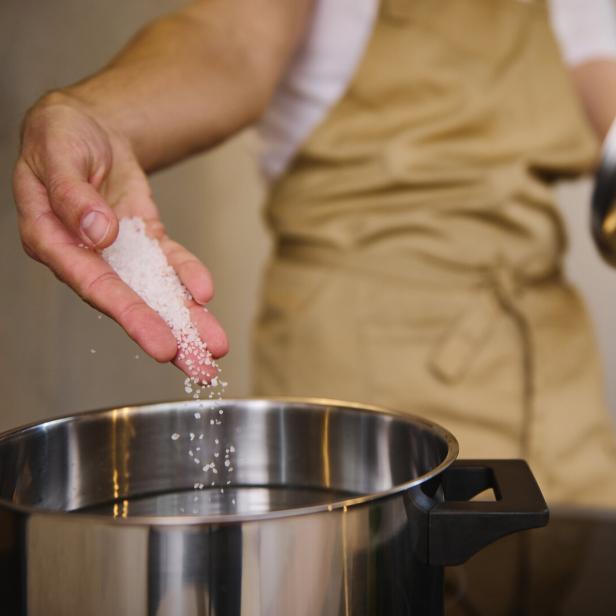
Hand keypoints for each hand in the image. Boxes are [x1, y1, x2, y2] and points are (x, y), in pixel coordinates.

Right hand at [13, 92, 227, 377]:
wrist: (87, 128)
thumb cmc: (61, 137)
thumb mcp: (58, 152)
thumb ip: (72, 194)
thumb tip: (97, 232)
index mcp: (52, 240)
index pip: (92, 283)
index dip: (128, 313)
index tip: (162, 342)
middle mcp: (85, 255)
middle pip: (127, 301)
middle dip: (166, 333)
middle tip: (199, 365)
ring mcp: (117, 251)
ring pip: (152, 290)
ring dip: (185, 319)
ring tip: (215, 349)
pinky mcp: (141, 239)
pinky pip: (167, 262)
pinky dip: (187, 276)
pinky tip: (206, 294)